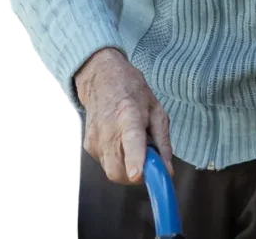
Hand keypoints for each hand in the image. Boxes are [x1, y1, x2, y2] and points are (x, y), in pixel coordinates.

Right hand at [75, 47, 173, 184]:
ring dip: (127, 169)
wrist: (102, 80)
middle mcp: (108, 131)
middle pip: (118, 170)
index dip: (134, 161)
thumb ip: (163, 143)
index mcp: (129, 116)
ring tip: (136, 148)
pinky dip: (118, 162)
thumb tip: (168, 170)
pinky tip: (122, 144)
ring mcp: (94, 141)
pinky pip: (106, 164)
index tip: (137, 175)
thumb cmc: (133, 93)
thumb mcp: (157, 112)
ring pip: (111, 171)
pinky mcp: (88, 147)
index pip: (131, 142)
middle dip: (136, 176)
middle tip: (149, 163)